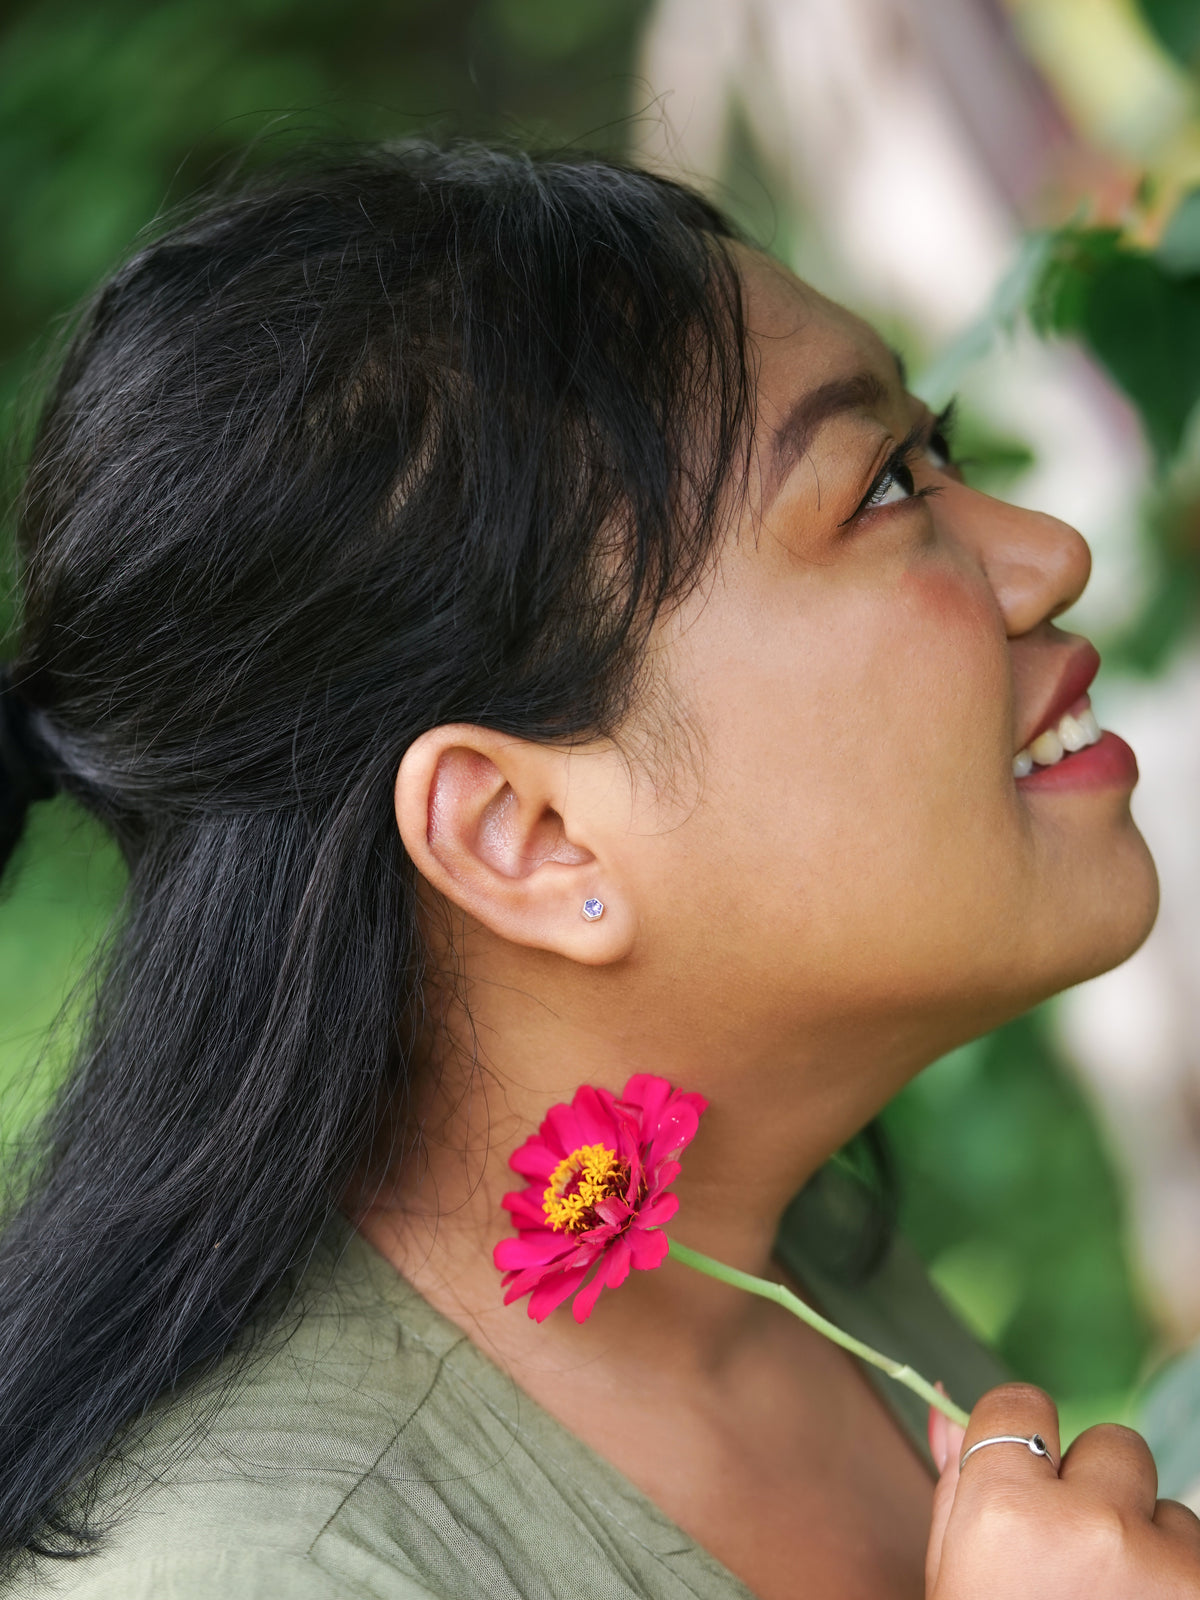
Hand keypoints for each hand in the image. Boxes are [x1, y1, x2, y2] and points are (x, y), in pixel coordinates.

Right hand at [926, 1382, 1199, 1597]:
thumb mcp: (954, 1572)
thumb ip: (957, 1484)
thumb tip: (944, 1399)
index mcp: (1006, 1512)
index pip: (1022, 1403)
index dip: (1022, 1441)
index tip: (1026, 1479)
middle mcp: (1090, 1524)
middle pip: (1112, 1442)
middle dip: (1098, 1486)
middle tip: (1078, 1555)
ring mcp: (1161, 1560)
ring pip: (1166, 1506)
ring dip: (1145, 1540)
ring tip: (1114, 1594)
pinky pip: (1198, 1552)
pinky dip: (1176, 1577)